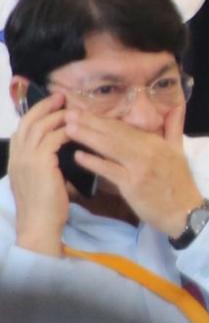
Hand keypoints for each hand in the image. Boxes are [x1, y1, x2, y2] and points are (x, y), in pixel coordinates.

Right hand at [7, 89, 71, 255]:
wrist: (39, 225)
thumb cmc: (45, 207)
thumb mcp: (42, 180)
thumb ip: (46, 164)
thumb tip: (62, 153)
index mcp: (15, 159)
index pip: (22, 129)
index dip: (36, 114)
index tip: (51, 106)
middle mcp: (17, 155)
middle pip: (29, 121)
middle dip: (45, 106)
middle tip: (62, 97)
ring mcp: (26, 158)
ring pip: (41, 126)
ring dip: (59, 115)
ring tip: (72, 108)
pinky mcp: (40, 163)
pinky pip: (54, 138)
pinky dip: (67, 131)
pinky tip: (79, 129)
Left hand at [63, 110, 204, 237]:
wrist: (185, 211)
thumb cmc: (179, 182)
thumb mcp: (179, 150)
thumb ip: (174, 127)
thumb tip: (176, 105)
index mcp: (157, 142)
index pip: (125, 127)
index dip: (102, 119)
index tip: (83, 110)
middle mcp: (148, 151)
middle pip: (115, 134)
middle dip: (90, 123)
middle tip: (68, 113)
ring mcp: (140, 167)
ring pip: (110, 148)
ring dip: (88, 137)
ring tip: (68, 129)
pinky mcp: (132, 185)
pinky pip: (109, 170)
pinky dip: (93, 162)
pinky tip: (78, 156)